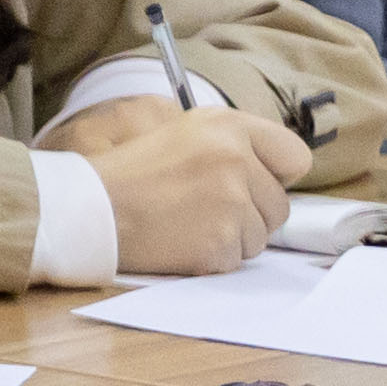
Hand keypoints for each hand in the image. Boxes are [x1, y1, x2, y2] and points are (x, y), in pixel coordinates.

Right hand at [57, 94, 310, 274]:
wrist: (91, 207)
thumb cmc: (131, 173)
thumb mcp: (184, 133)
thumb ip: (235, 146)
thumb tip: (278, 175)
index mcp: (228, 126)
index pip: (295, 156)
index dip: (277, 175)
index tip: (256, 183)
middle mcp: (236, 159)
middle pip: (280, 205)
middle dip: (251, 214)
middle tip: (206, 209)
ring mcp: (231, 202)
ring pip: (260, 236)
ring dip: (231, 237)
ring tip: (188, 223)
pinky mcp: (221, 241)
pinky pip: (236, 259)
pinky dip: (213, 257)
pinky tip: (181, 241)